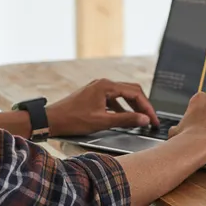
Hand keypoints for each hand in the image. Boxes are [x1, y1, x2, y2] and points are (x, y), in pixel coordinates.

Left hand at [45, 79, 159, 136]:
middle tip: (151, 119)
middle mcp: (103, 83)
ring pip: (122, 95)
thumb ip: (126, 120)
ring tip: (141, 120)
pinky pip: (113, 99)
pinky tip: (124, 119)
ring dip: (133, 107)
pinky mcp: (94, 95)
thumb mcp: (102, 121)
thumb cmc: (73, 120)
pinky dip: (121, 108)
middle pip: (131, 91)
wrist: (51, 120)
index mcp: (107, 86)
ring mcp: (98, 88)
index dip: (147, 107)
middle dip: (143, 105)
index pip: (135, 93)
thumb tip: (144, 119)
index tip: (154, 120)